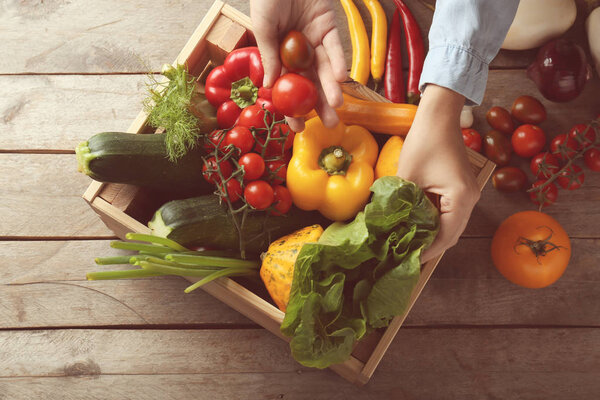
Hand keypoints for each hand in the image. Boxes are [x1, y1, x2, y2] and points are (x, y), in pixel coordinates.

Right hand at [250, 0, 346, 130]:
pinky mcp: (329, 27)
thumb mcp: (263, 28)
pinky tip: (338, 80)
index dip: (292, 108)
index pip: (287, 87)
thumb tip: (268, 86)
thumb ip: (268, 56)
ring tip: (336, 109)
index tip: (297, 128)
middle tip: (329, 125)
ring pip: (325, 71)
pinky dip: (337, 63)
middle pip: (311, 84)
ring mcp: (315, 40)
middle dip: (319, 105)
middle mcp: (299, 52)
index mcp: (280, 55)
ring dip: (331, 90)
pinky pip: (334, 48)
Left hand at [396, 84, 480, 262]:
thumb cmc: (424, 141)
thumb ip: (401, 203)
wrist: (440, 115)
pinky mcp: (461, 188)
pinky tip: (415, 226)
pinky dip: (433, 221)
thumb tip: (389, 227)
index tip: (408, 262)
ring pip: (450, 224)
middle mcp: (470, 199)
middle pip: (450, 234)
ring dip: (431, 235)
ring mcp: (468, 194)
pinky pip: (448, 212)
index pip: (445, 236)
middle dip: (429, 247)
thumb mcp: (407, 175)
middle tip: (406, 257)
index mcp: (461, 198)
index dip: (427, 251)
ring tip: (408, 245)